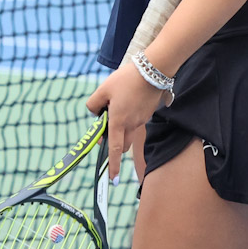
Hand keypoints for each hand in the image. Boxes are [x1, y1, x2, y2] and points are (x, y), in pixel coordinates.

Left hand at [86, 62, 164, 183]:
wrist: (153, 70)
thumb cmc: (126, 79)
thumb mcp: (103, 88)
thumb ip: (94, 103)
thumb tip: (95, 113)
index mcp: (118, 121)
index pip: (115, 149)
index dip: (113, 165)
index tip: (112, 178)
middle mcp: (131, 124)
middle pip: (123, 144)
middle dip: (115, 145)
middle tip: (106, 131)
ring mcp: (141, 120)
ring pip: (129, 132)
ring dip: (122, 128)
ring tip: (118, 104)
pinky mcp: (148, 113)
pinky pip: (136, 121)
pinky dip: (130, 117)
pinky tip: (130, 98)